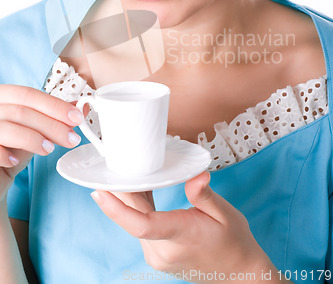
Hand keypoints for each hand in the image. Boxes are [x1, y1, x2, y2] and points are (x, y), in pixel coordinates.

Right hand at [0, 84, 83, 201]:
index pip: (28, 95)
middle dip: (51, 124)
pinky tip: (15, 161)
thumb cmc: (12, 148)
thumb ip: (53, 117)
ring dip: (34, 139)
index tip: (76, 117)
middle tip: (71, 138)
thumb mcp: (34, 130)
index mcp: (2, 97)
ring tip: (49, 149)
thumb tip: (80, 108)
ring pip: (9, 127)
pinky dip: (7, 155)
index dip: (54, 105)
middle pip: (21, 110)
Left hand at [91, 172, 276, 282]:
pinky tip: (139, 188)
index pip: (143, 224)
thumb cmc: (233, 240)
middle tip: (111, 164)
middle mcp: (163, 250)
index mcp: (181, 235)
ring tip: (125, 169)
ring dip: (129, 197)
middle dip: (120, 190)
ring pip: (135, 221)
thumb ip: (205, 195)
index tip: (99, 192)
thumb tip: (196, 176)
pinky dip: (138, 207)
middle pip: (134, 216)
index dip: (117, 209)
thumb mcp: (226, 214)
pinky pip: (140, 227)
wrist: (237, 272)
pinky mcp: (156, 255)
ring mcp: (158, 256)